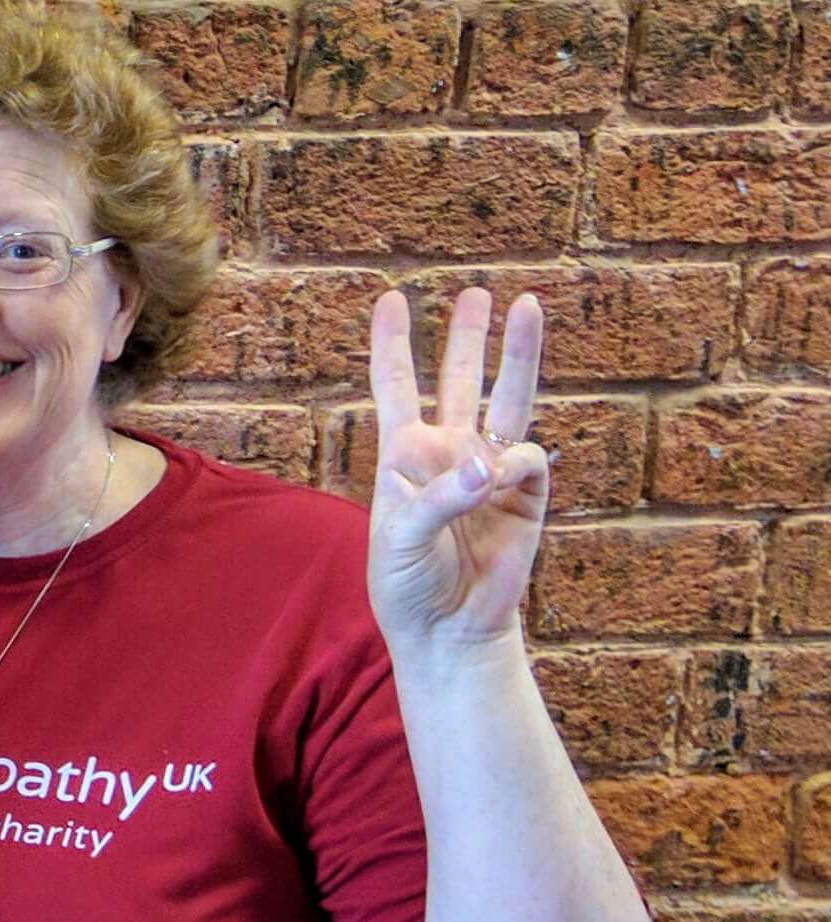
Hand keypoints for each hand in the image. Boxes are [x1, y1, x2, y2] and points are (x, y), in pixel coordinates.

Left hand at [365, 284, 550, 652]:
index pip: (397, 388)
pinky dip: (514, 464)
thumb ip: (440, 496)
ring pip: (508, 400)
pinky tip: (498, 484)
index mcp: (403, 455)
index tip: (392, 299)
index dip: (393, 344)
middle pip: (459, 380)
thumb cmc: (407, 583)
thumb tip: (488, 463)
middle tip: (477, 292)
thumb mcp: (400, 537)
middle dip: (467, 337)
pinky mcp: (526, 494)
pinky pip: (528, 457)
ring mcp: (490, 470)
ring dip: (517, 354)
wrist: (449, 629)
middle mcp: (449, 452)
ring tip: (528, 304)